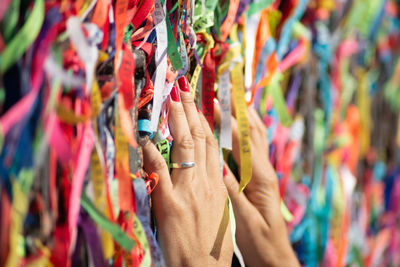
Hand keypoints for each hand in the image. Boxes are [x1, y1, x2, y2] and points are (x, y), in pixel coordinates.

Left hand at [143, 84, 232, 266]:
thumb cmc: (212, 246)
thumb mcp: (220, 213)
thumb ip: (212, 190)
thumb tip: (206, 172)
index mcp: (219, 185)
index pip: (213, 144)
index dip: (206, 120)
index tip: (198, 102)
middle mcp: (206, 182)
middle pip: (201, 138)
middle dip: (190, 110)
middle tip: (182, 87)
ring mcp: (189, 191)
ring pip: (186, 147)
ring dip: (176, 120)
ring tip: (170, 98)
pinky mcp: (170, 204)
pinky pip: (161, 172)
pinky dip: (153, 153)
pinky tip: (146, 137)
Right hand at [216, 104, 298, 266]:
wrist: (274, 255)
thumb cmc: (259, 241)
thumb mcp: (245, 220)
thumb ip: (233, 192)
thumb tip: (219, 165)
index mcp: (261, 177)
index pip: (245, 140)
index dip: (231, 119)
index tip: (216, 99)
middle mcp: (264, 170)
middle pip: (253, 131)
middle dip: (239, 107)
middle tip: (225, 87)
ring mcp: (262, 172)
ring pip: (254, 136)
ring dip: (242, 115)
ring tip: (230, 97)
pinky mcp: (258, 177)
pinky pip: (250, 147)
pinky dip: (242, 130)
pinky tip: (234, 125)